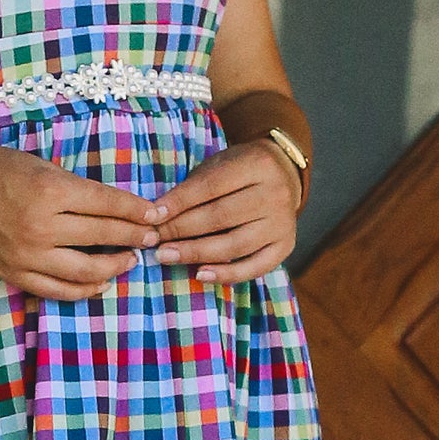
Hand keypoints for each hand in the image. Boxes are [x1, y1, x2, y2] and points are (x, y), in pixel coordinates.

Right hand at [0, 142, 160, 299]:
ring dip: (116, 267)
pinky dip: (86, 289)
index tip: (156, 215)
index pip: (107, 204)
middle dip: (134, 237)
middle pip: (103, 236)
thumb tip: (117, 208)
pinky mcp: (16, 275)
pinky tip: (101, 282)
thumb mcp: (40, 166)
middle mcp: (41, 227)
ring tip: (130, 259)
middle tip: (151, 238)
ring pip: (87, 271)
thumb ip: (77, 189)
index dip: (137, 211)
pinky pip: (60, 290)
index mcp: (49, 191)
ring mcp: (28, 255)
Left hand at [153, 138, 300, 281]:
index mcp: (257, 165)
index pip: (211, 186)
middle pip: (221, 217)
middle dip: (182, 230)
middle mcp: (275, 194)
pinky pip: (255, 266)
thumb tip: (156, 217)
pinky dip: (226, 274)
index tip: (152, 216)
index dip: (179, 203)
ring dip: (196, 253)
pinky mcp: (285, 246)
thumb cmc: (239, 171)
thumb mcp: (217, 166)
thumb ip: (192, 188)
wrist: (284, 175)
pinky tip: (201, 274)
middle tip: (153, 241)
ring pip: (235, 244)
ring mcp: (283, 222)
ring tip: (166, 256)